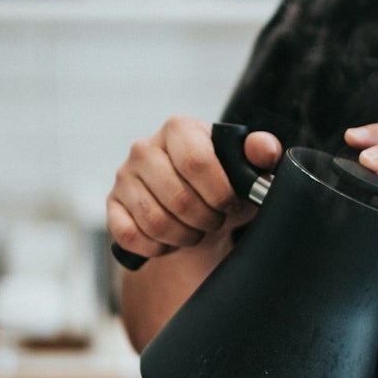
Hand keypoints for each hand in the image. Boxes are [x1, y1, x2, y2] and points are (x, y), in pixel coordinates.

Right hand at [107, 116, 282, 261]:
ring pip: (155, 222)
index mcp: (180, 129)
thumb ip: (262, 154)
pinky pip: (131, 237)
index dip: (219, 193)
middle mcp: (145, 147)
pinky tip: (171, 240)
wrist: (197, 206)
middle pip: (178, 199)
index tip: (230, 203)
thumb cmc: (225, 183)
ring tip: (197, 230)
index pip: (197, 162)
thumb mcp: (248, 168)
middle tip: (215, 220)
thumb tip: (265, 149)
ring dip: (185, 237)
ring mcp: (124, 176)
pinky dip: (158, 248)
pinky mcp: (112, 205)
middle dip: (206, 220)